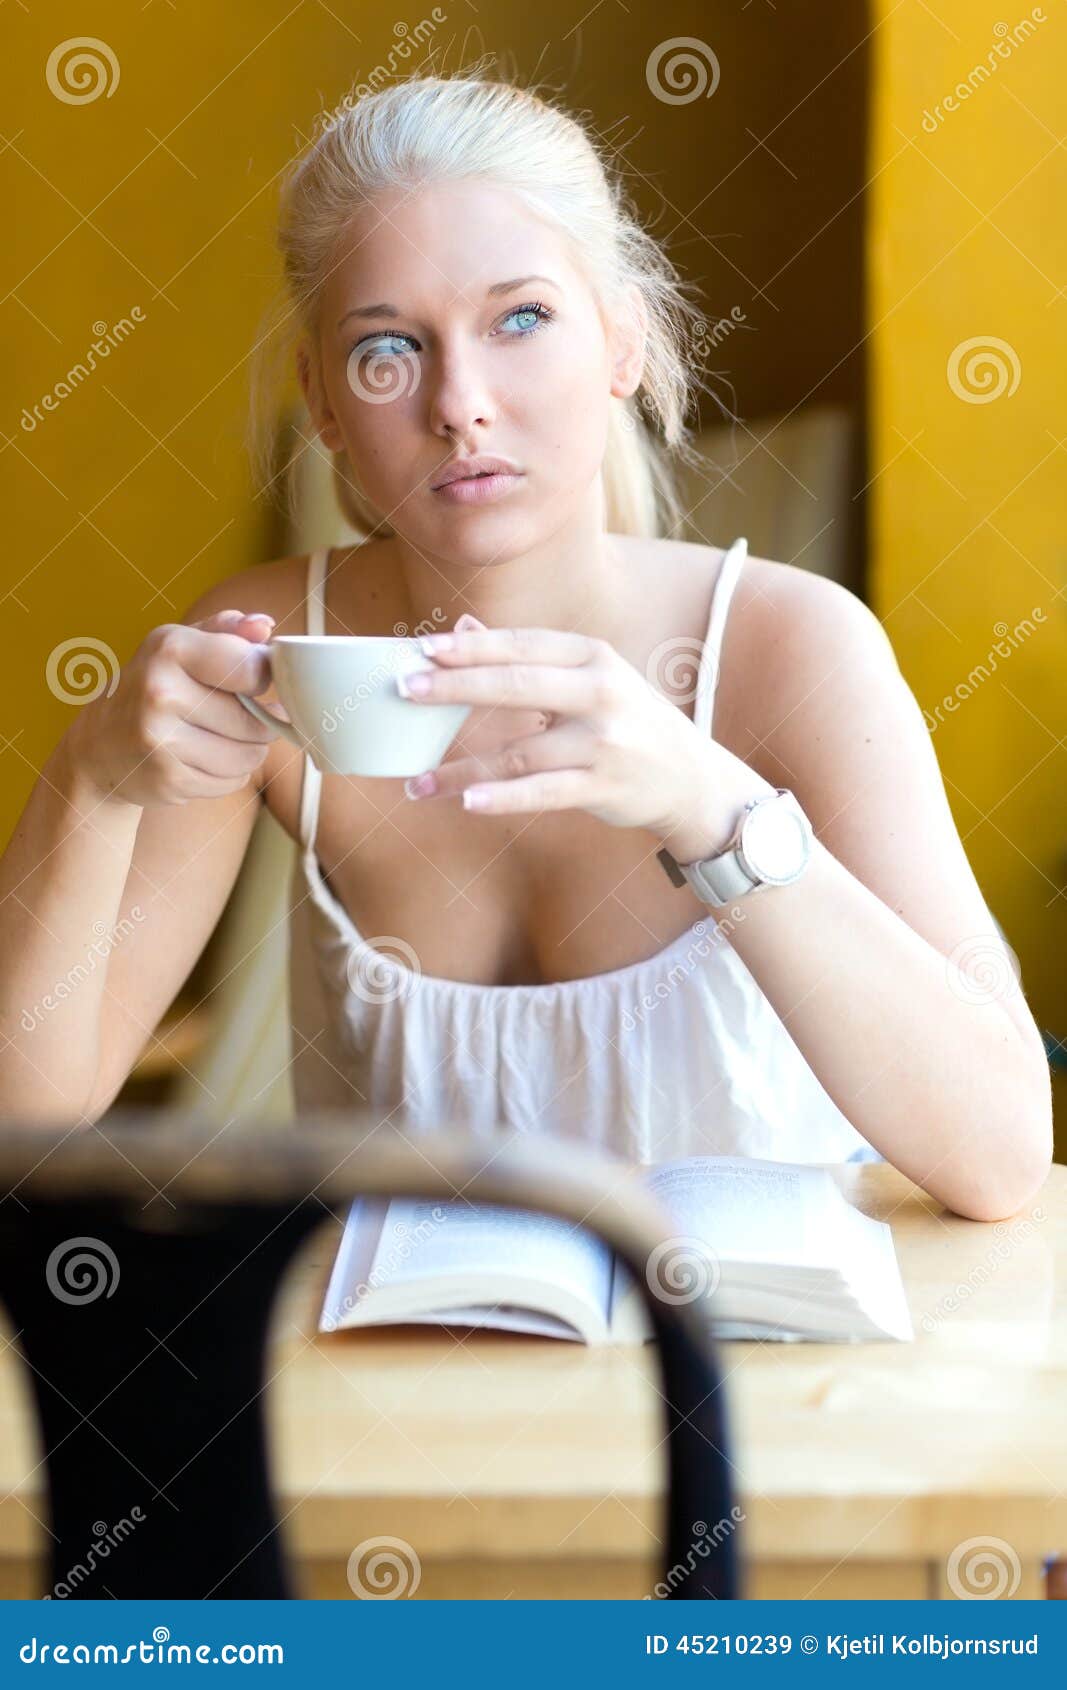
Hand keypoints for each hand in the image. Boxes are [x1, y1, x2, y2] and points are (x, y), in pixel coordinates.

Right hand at [69, 609, 279, 808]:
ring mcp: (161, 740)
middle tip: (239, 718)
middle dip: (259, 724)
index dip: (263, 680)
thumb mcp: (181, 646)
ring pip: (249, 757)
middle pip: (255, 722)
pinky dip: (227, 775)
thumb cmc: (154, 687)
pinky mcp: (167, 779)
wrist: (99, 745)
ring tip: (218, 739)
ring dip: (246, 752)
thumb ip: (226, 630)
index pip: (252, 669)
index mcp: (170, 648)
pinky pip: (231, 782)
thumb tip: (264, 627)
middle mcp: (161, 692)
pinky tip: (201, 761)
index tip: (252, 683)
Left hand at [399, 621, 743, 846]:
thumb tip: (465, 626)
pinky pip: (541, 792)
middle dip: (456, 687)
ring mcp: (604, 741)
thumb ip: (529, 657)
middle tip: (404, 689)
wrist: (690, 779)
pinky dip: (501, 797)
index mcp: (594, 657)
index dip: (472, 647)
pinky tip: (464, 801)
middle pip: (517, 686)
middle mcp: (602, 693)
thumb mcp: (591, 679)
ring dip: (462, 768)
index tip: (422, 649)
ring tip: (416, 781)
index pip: (522, 646)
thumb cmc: (629, 722)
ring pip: (519, 751)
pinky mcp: (604, 785)